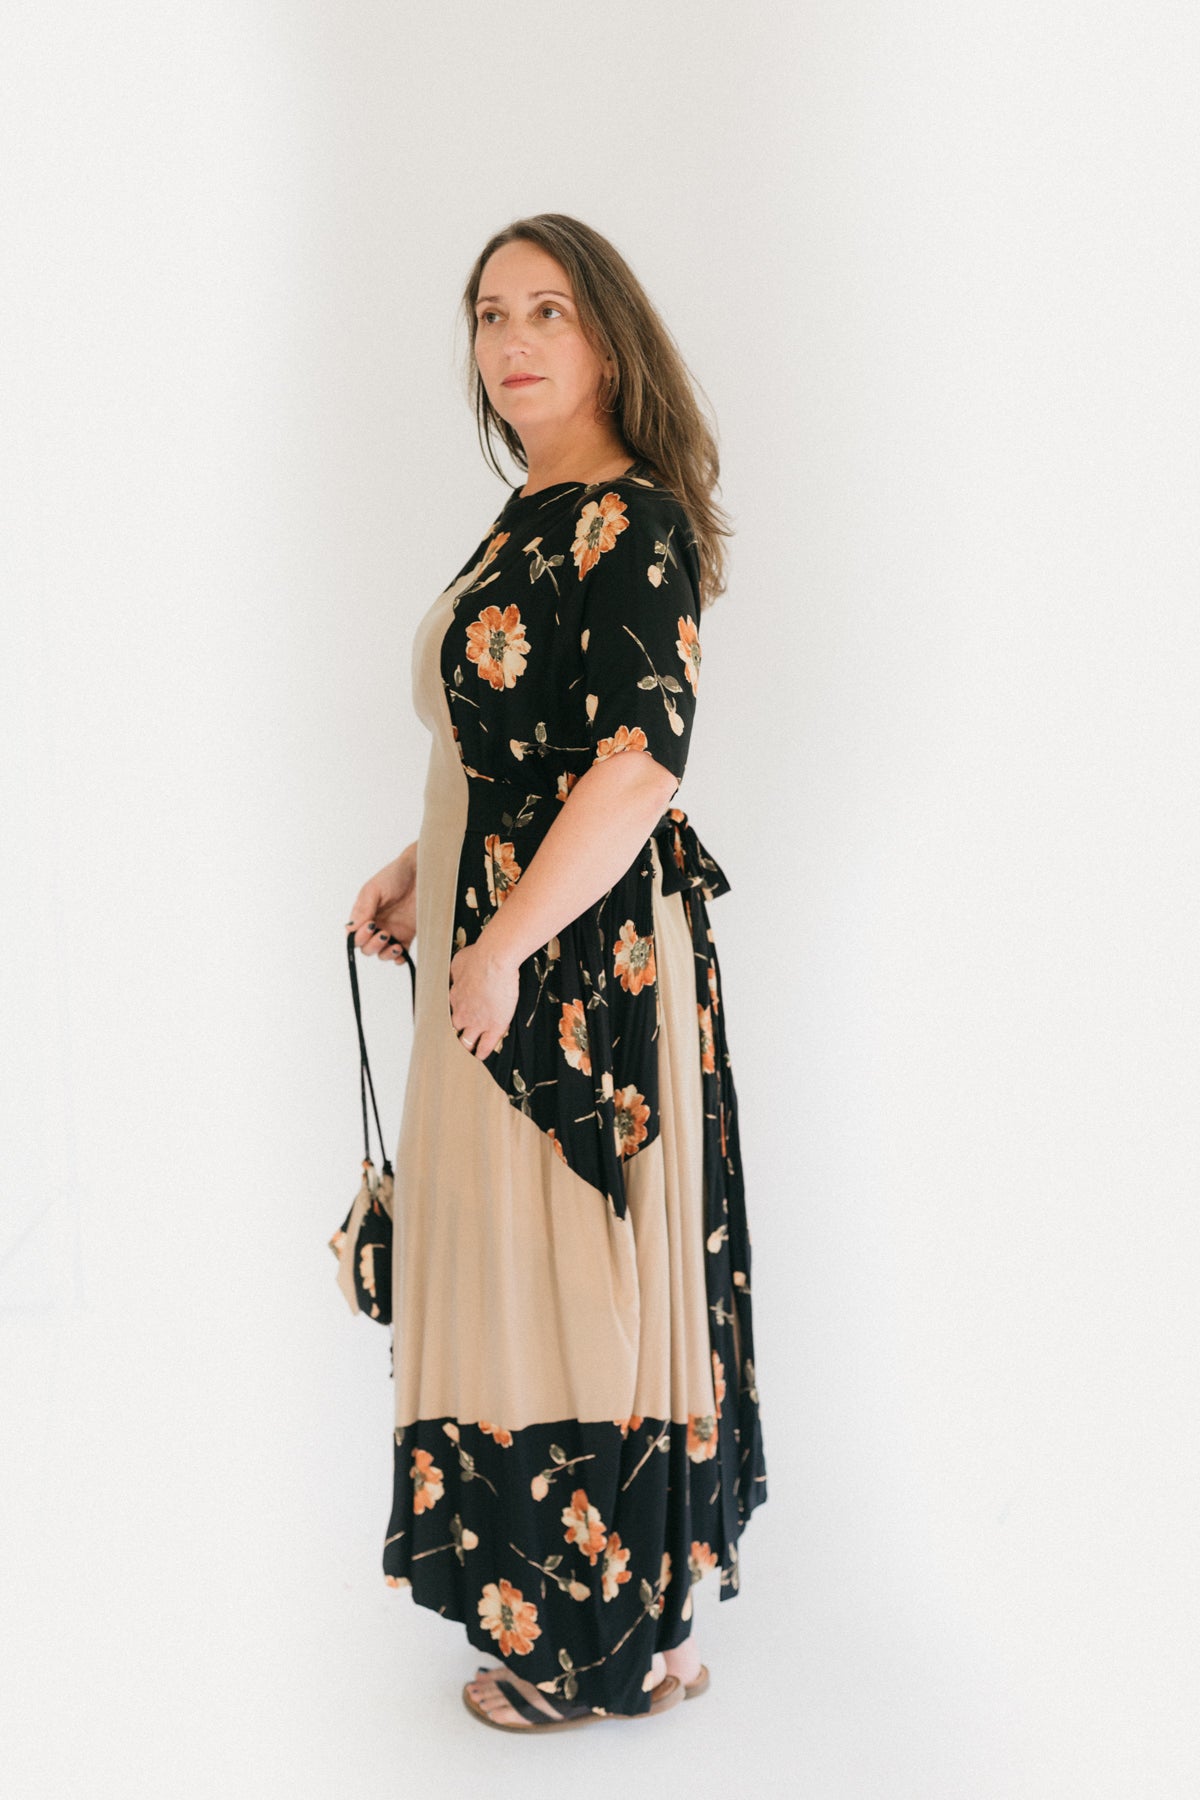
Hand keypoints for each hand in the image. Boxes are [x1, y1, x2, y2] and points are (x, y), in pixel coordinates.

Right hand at [347, 843, 416, 963]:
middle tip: (384, 933)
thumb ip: (364, 909)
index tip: (371, 926)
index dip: (359, 937)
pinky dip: (400, 959)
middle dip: (372, 945)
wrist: (420, 872)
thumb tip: (351, 928)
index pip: (354, 935)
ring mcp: (392, 931)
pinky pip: (401, 954)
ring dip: (386, 954)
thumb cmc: (395, 875)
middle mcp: (376, 925)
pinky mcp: (407, 935)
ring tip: (395, 945)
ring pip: (382, 953)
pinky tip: (402, 954)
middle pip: (367, 948)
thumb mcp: (374, 889)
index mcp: (364, 915)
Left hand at [448, 937, 519, 1059]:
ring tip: (467, 1054)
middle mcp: (462, 1012)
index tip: (454, 1022)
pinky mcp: (493, 1026)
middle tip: (455, 1043)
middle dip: (454, 1038)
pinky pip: (485, 1046)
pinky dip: (482, 1053)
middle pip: (453, 1032)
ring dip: (466, 1048)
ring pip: (466, 1042)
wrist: (493, 960)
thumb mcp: (458, 962)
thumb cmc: (478, 956)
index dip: (452, 1019)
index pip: (449, 1013)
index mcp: (454, 997)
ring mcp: (477, 1022)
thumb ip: (456, 972)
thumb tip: (454, 973)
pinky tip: (481, 1056)